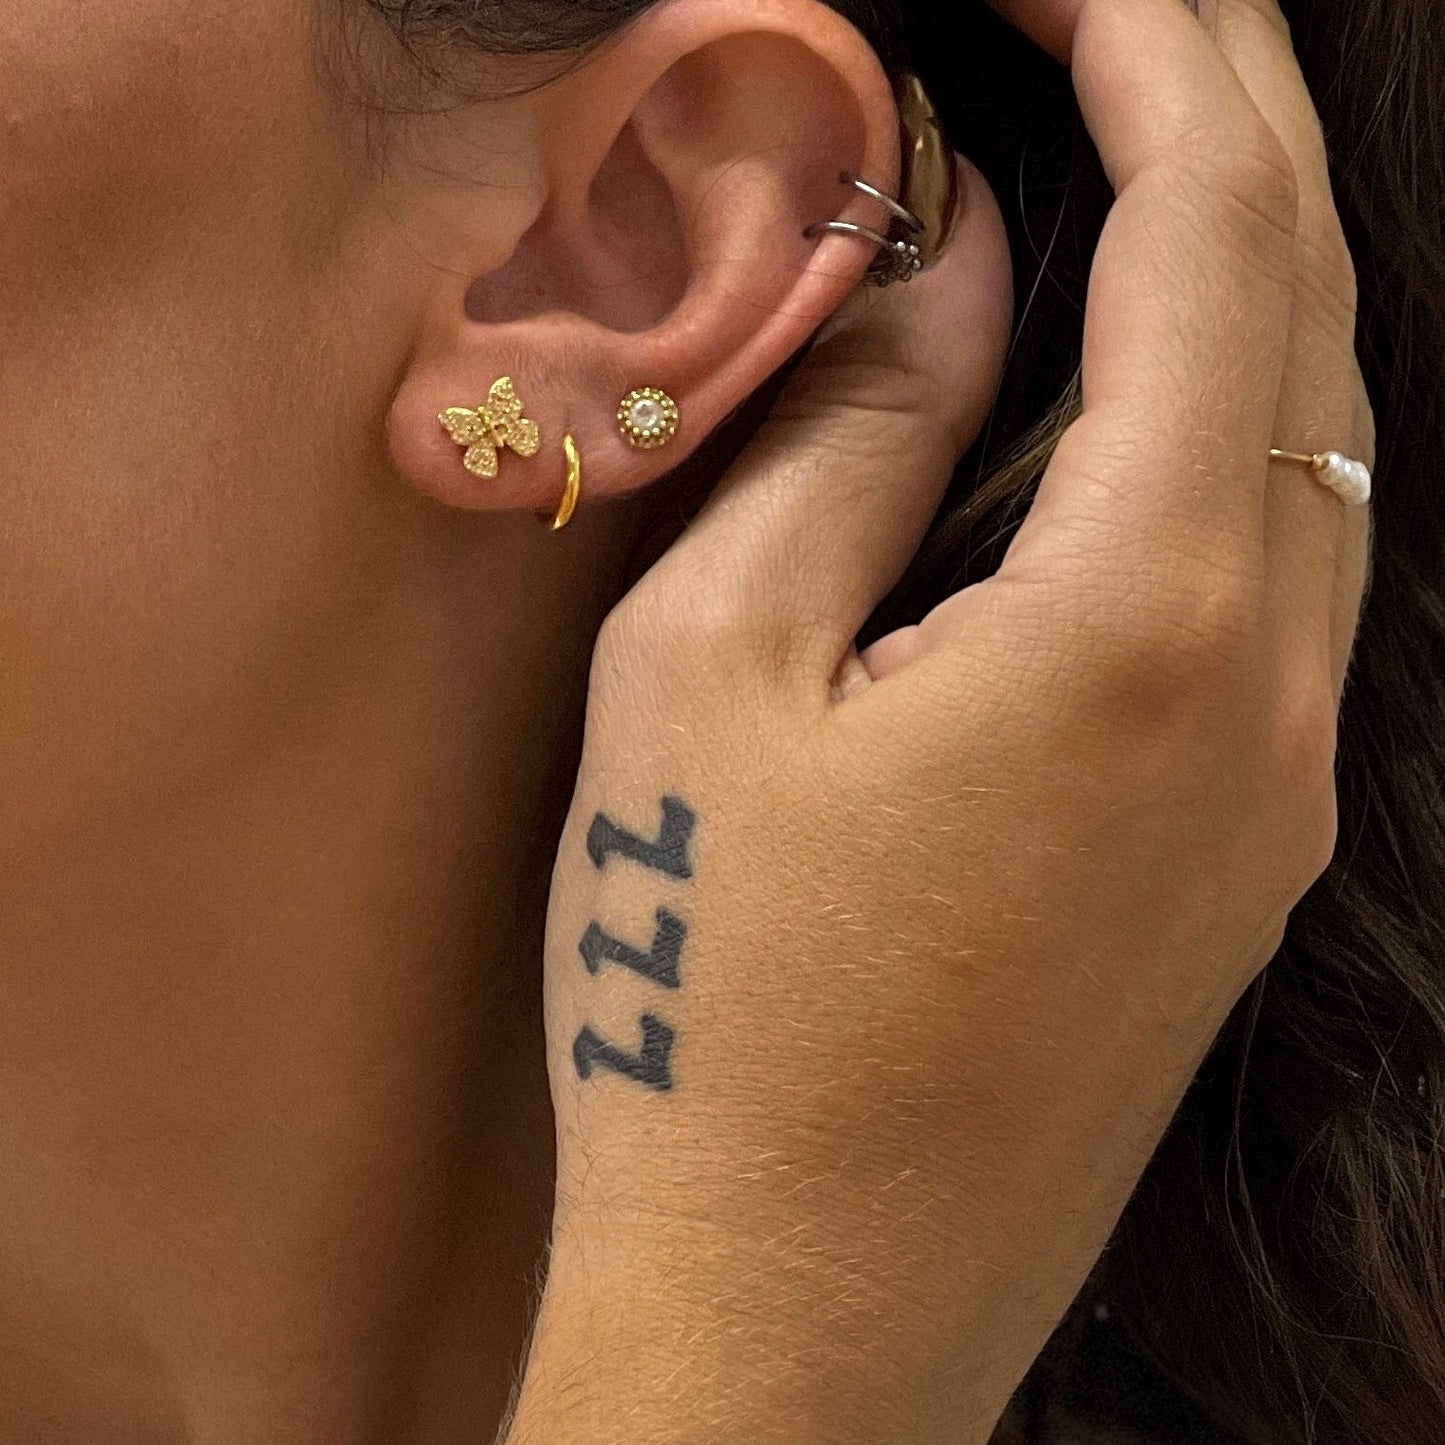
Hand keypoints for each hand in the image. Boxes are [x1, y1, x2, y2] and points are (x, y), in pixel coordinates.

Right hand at [511, 0, 1371, 1434]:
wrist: (797, 1302)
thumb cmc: (716, 1000)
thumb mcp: (712, 680)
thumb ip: (847, 441)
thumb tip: (938, 276)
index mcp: (1153, 618)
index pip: (1218, 235)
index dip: (1153, 51)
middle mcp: (1277, 690)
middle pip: (1301, 322)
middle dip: (1214, 125)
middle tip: (1099, 14)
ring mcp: (1279, 783)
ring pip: (1303, 450)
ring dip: (1219, 284)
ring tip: (1103, 173)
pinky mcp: (1237, 851)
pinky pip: (1269, 575)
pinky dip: (1203, 440)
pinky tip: (1107, 410)